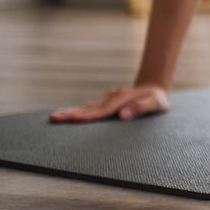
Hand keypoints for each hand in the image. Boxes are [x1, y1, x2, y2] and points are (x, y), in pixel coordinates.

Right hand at [49, 84, 169, 122]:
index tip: (75, 120)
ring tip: (53, 117)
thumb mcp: (155, 103)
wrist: (154, 89)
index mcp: (122, 98)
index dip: (89, 116)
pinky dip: (75, 111)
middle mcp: (111, 96)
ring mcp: (106, 98)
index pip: (103, 110)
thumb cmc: (156, 99)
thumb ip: (141, 108)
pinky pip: (88, 107)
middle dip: (71, 113)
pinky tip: (64, 114)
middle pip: (89, 108)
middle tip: (53, 118)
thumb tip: (122, 115)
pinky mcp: (104, 101)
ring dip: (69, 112)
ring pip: (85, 106)